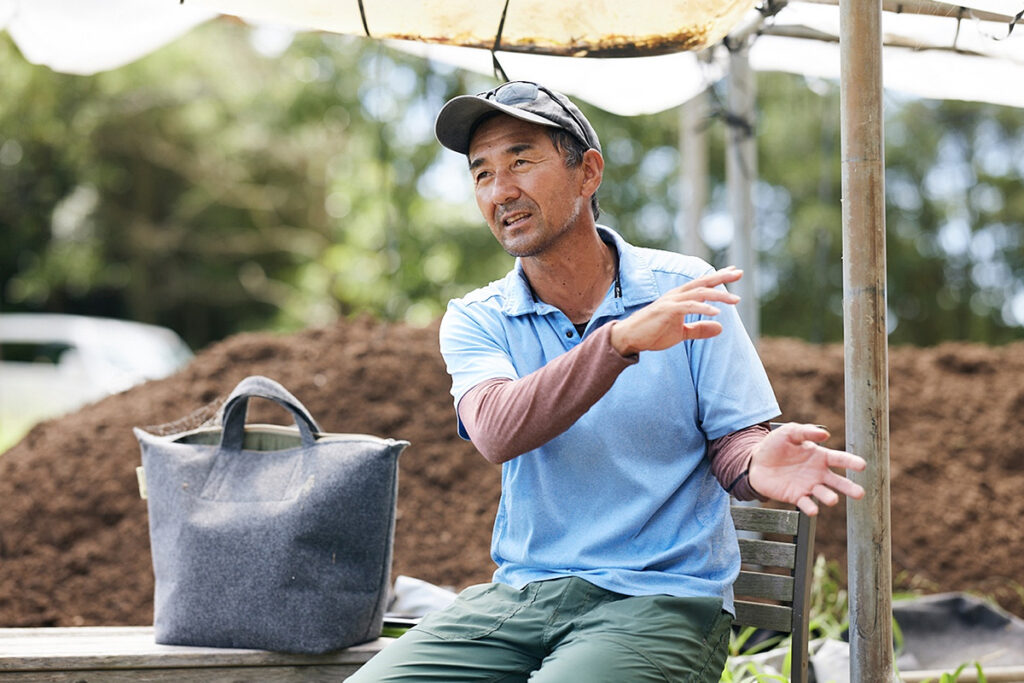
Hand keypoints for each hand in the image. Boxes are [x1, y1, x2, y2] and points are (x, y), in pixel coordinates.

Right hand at [610, 266, 742, 355]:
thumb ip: (699, 329)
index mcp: (680, 297)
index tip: (734, 272)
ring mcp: (671, 301)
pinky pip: (688, 307)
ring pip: (699, 293)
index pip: (702, 284)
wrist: (630, 338)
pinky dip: (703, 308)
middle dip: (722, 277)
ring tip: (735, 300)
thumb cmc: (652, 333)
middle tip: (740, 273)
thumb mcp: (681, 333)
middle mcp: (677, 295)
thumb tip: (720, 327)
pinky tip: (717, 312)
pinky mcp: (666, 310)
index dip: (719, 277)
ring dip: (718, 295)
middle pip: (703, 282)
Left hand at [747, 423, 866, 515]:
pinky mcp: (796, 496)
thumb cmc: (775, 445)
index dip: (851, 462)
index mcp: (820, 456)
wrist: (756, 462)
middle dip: (850, 487)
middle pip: (838, 481)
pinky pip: (806, 504)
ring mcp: (808, 486)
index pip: (839, 459)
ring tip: (832, 499)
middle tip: (860, 493)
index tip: (862, 465)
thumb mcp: (789, 432)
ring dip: (829, 497)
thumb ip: (806, 431)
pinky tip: (813, 510)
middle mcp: (818, 473)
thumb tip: (825, 433)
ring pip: (824, 494)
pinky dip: (810, 508)